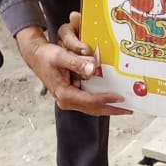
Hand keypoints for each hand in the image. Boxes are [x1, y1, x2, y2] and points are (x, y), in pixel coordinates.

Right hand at [16, 14, 131, 115]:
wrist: (37, 57)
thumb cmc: (47, 56)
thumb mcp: (61, 56)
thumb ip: (77, 63)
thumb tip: (92, 69)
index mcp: (64, 93)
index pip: (90, 101)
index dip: (106, 99)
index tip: (119, 97)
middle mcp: (66, 100)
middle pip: (93, 109)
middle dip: (112, 109)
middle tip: (129, 109)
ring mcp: (69, 100)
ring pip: (92, 108)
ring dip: (108, 107)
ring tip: (124, 107)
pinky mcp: (72, 97)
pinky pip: (89, 102)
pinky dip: (101, 102)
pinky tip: (111, 99)